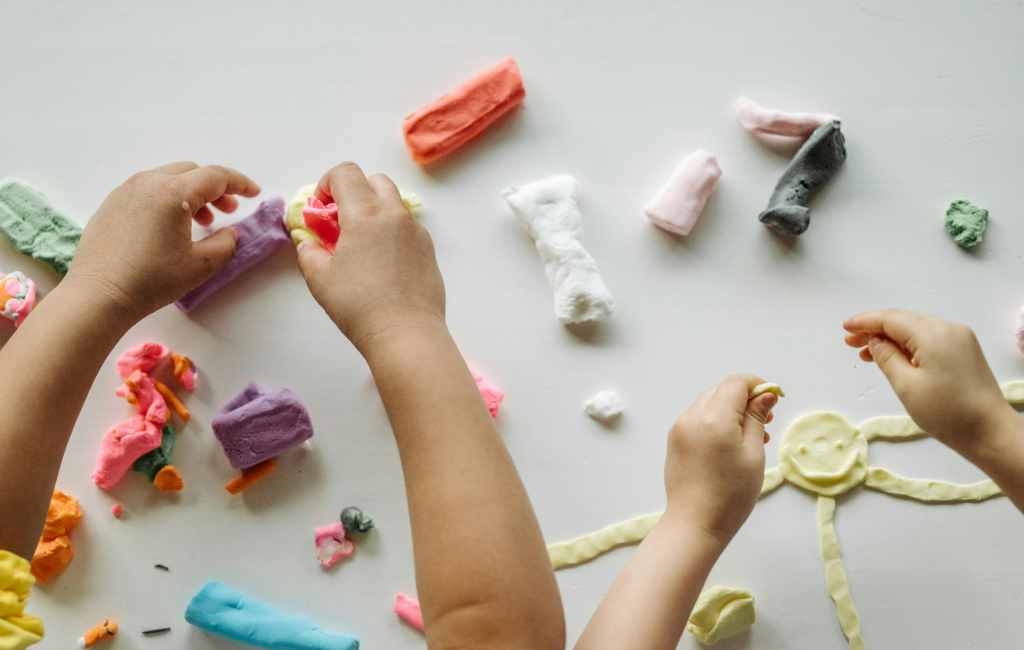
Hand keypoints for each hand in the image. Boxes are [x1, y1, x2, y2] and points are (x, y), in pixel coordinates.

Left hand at [68, 162, 259, 320]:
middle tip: (229, 209)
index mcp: (172, 192)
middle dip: (215, 188)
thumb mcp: (201, 265)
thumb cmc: (152, 280)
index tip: (254, 193)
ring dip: (191, 193)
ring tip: (202, 220)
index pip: (215, 177)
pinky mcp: (111, 205)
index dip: (239, 183)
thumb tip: (230, 232)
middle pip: (191, 172)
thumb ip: (225, 243)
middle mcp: (147, 183)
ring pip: (168, 179)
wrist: (99, 295)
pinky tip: (171, 226)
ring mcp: (125, 191)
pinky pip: (147, 191)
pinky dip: (167, 199)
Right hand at [296, 162, 445, 352]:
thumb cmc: (359, 306)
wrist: (406, 333)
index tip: (320, 209)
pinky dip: (391, 231)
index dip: (327, 184)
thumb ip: (309, 252)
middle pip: (374, 181)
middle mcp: (395, 215)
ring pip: (393, 203)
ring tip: (360, 244)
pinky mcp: (428, 250)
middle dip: (353, 192)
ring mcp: (416, 231)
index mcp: (366, 213)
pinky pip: (407, 227)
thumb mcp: (319, 279)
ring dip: (373, 211)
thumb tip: (310, 244)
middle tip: (339, 223)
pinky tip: (381, 262)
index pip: (346, 173)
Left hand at [663, 375, 776, 545]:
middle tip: (765, 421)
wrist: (695, 523)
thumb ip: (756, 418)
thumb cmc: (730, 495)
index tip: (772, 399)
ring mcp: (679, 429)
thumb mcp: (753, 453)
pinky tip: (731, 444)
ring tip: (752, 436)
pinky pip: (698, 420)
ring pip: (708, 404)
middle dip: (744, 399)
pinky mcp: (674, 441)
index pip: (735, 383)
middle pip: (720, 391)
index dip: (757, 385)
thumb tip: (765, 394)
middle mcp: (691, 418)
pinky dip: (715, 423)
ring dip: (730, 411)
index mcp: (713, 419)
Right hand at [844, 309, 1018, 457]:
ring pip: (916, 328)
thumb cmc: (948, 414)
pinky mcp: (964, 350)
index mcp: (934, 336)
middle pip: (904, 320)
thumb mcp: (906, 386)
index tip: (845, 327)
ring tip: (867, 352)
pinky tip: (893, 356)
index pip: (892, 319)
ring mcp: (960, 339)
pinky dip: (908, 344)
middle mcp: (949, 330)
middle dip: (875, 329)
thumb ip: (887, 357)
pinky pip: (929, 338)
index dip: (866, 321)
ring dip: (890, 337)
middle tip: (850, 342)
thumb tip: (876, 340)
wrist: (990, 432)